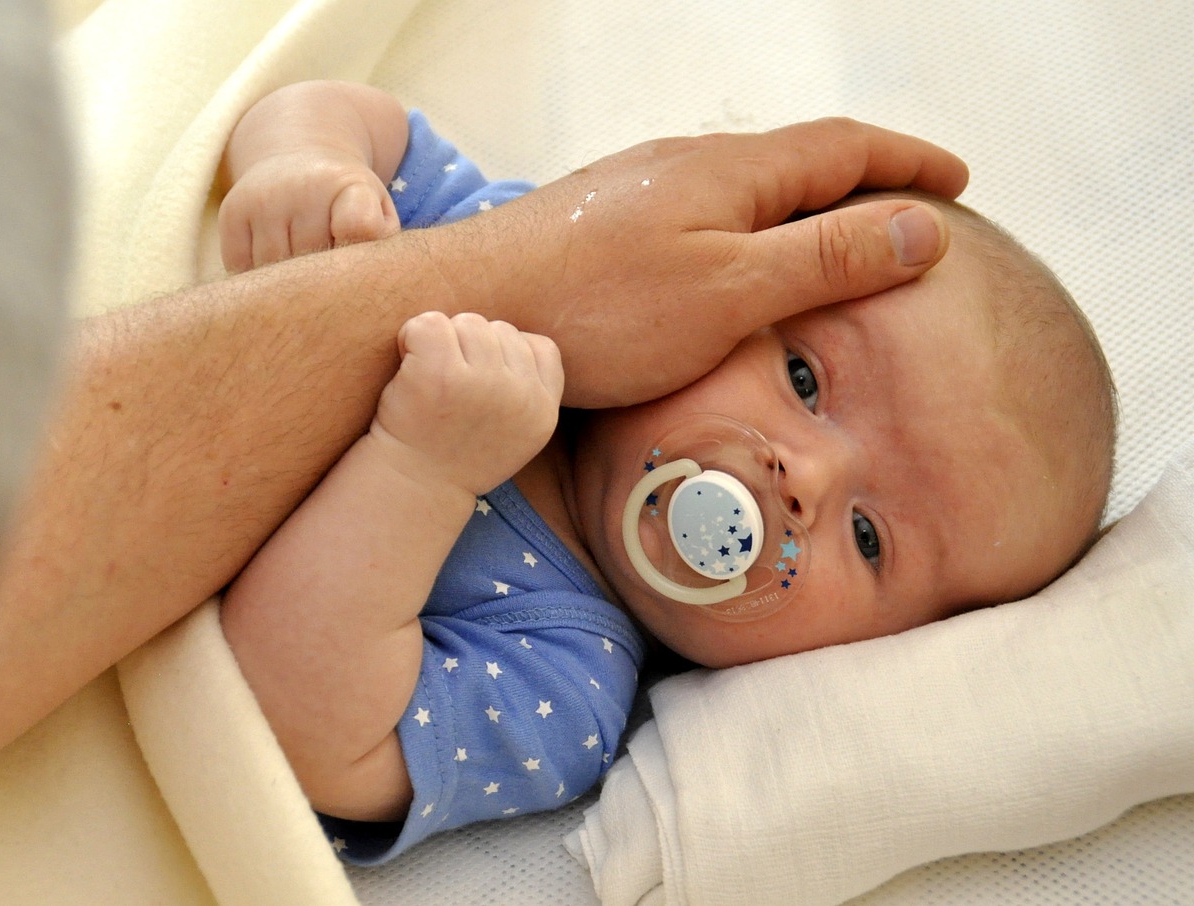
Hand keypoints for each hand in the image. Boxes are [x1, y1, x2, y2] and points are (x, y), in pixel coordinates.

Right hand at [218, 149, 399, 272]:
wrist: (296, 158)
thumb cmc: (347, 203)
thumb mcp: (378, 212)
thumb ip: (381, 246)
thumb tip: (359, 288)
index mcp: (347, 184)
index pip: (359, 229)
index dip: (359, 261)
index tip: (356, 269)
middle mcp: (301, 187)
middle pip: (313, 266)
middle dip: (324, 283)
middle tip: (330, 284)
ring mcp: (262, 201)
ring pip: (275, 276)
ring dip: (289, 288)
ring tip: (303, 277)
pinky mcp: (231, 215)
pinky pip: (244, 272)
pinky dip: (259, 282)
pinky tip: (275, 269)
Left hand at [370, 312, 564, 495]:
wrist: (412, 487)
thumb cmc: (457, 453)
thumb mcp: (515, 434)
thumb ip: (527, 391)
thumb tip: (516, 337)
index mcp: (544, 411)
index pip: (540, 347)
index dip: (506, 357)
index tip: (479, 385)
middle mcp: (520, 395)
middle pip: (500, 330)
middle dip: (472, 349)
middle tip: (450, 388)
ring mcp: (483, 382)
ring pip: (467, 323)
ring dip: (443, 342)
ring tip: (430, 379)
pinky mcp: (441, 373)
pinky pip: (430, 323)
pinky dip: (412, 336)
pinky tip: (408, 366)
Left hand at [418, 117, 968, 406]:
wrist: (474, 305)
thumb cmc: (595, 307)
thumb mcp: (731, 290)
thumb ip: (825, 257)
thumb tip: (922, 227)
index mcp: (732, 173)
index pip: (846, 147)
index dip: (909, 163)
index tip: (959, 183)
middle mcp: (688, 166)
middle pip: (800, 160)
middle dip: (865, 181)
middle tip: (910, 211)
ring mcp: (645, 190)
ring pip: (749, 187)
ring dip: (806, 205)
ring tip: (838, 239)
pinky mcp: (611, 223)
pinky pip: (706, 213)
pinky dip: (752, 230)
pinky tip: (739, 265)